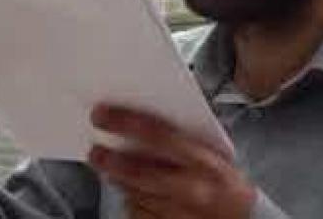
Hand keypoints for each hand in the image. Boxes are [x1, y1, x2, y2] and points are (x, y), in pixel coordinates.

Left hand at [88, 105, 255, 218]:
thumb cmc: (227, 182)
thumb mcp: (213, 151)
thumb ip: (181, 136)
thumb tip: (140, 120)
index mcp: (203, 160)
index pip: (156, 134)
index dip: (124, 122)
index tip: (102, 114)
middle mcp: (190, 188)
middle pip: (137, 171)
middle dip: (110, 160)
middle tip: (95, 151)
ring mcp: (179, 214)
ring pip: (134, 194)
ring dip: (119, 180)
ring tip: (110, 167)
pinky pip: (138, 214)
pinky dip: (132, 201)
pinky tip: (134, 192)